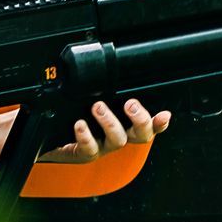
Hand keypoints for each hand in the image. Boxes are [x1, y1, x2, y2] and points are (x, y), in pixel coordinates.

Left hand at [36, 98, 170, 162]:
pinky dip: (86, 136)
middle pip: (141, 135)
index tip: (165, 114)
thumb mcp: (96, 102)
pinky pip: (90, 149)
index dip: (160, 123)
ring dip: (110, 122)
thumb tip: (114, 67)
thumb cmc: (80, 119)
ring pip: (117, 140)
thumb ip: (108, 91)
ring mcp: (103, 147)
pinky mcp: (85, 154)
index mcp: (125, 126)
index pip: (150, 125)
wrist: (56, 140)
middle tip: (130, 104)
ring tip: (98, 107)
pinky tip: (80, 124)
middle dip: (140, 120)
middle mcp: (118, 137)